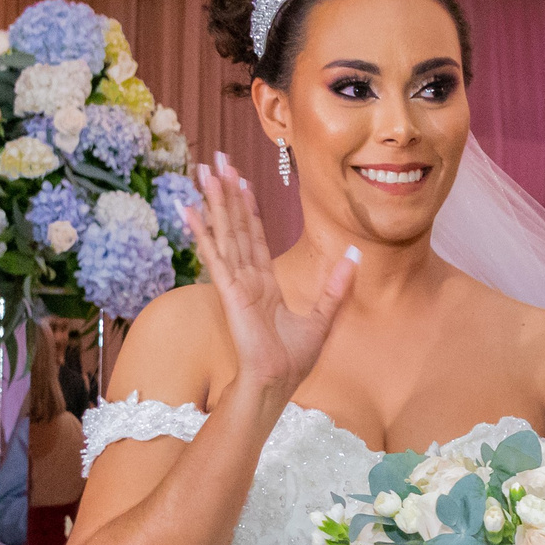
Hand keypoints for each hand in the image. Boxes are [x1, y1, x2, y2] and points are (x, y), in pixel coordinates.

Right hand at [182, 153, 356, 403]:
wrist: (277, 384)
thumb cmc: (293, 361)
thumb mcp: (324, 316)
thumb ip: (336, 285)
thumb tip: (354, 253)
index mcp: (264, 284)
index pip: (254, 236)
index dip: (247, 207)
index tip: (240, 180)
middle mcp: (246, 278)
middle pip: (236, 226)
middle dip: (227, 192)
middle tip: (216, 160)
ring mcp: (235, 283)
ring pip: (225, 232)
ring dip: (215, 201)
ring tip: (205, 171)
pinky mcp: (230, 292)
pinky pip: (216, 256)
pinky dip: (203, 233)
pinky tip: (190, 210)